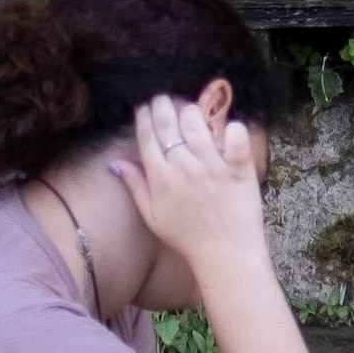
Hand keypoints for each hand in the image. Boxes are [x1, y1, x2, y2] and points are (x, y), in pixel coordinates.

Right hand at [105, 89, 271, 303]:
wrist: (224, 254)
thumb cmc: (187, 237)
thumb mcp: (153, 216)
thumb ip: (135, 186)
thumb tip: (116, 163)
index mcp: (161, 178)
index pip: (147, 136)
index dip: (144, 116)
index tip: (146, 106)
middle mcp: (184, 167)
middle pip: (168, 123)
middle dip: (163, 104)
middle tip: (165, 99)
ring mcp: (212, 166)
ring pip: (197, 123)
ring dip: (191, 111)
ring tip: (191, 110)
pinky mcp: (238, 168)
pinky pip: (236, 138)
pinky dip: (234, 128)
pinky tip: (229, 126)